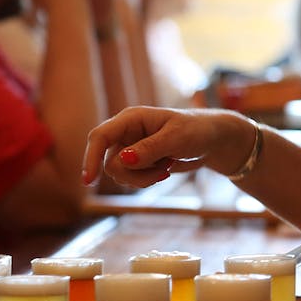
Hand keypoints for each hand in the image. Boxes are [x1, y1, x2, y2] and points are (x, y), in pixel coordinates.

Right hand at [81, 106, 252, 186]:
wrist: (212, 140)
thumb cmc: (196, 131)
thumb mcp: (176, 139)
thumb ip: (149, 149)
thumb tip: (122, 160)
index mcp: (131, 118)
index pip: (100, 137)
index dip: (91, 157)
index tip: (88, 181)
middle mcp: (125, 133)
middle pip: (110, 163)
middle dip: (135, 174)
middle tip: (162, 171)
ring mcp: (130, 148)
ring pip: (120, 175)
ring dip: (143, 178)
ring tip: (166, 167)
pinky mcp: (137, 162)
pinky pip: (130, 180)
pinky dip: (147, 181)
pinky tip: (164, 170)